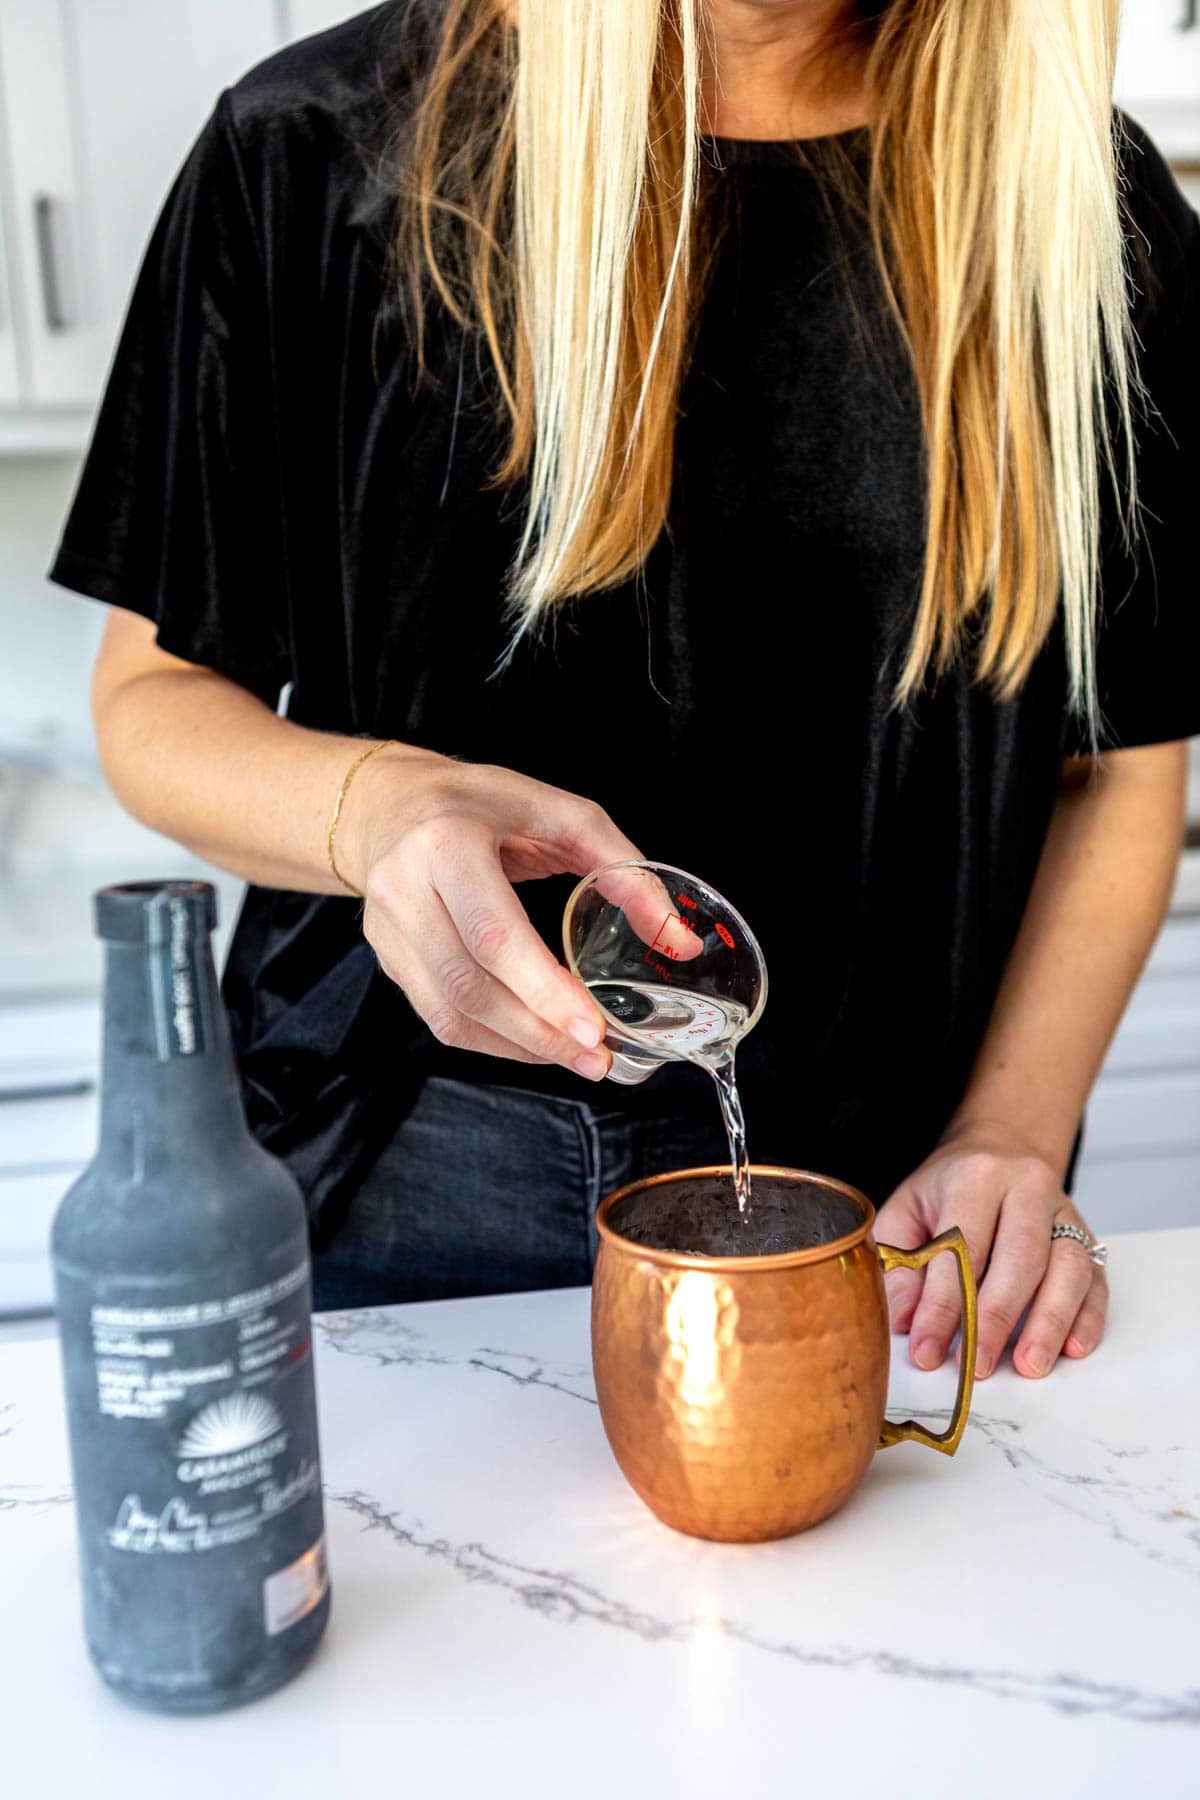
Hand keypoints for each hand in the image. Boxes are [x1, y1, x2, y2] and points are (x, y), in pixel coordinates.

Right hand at [339, 747, 650, 1080]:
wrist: (391, 803)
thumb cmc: (484, 803)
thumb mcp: (563, 815)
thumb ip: (626, 872)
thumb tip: (679, 943)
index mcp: (448, 841)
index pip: (494, 934)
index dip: (543, 990)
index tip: (593, 1027)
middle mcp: (405, 886)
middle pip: (469, 984)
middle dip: (538, 1032)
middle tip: (594, 1055)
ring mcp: (387, 927)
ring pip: (450, 1012)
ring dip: (517, 1046)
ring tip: (573, 1057)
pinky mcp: (386, 956)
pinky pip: (437, 1016)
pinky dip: (490, 1040)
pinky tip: (532, 1043)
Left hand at [873, 1119, 1108, 1379]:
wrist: (1000, 1150)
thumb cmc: (948, 1189)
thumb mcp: (907, 1211)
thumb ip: (900, 1264)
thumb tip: (902, 1320)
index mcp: (977, 1176)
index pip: (962, 1246)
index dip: (943, 1305)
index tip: (927, 1350)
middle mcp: (1028, 1187)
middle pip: (1020, 1258)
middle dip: (996, 1319)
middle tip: (977, 1367)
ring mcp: (1064, 1212)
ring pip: (1068, 1269)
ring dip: (1049, 1322)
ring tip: (1029, 1365)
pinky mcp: (1088, 1236)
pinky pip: (1096, 1279)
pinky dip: (1087, 1317)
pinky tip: (1071, 1348)